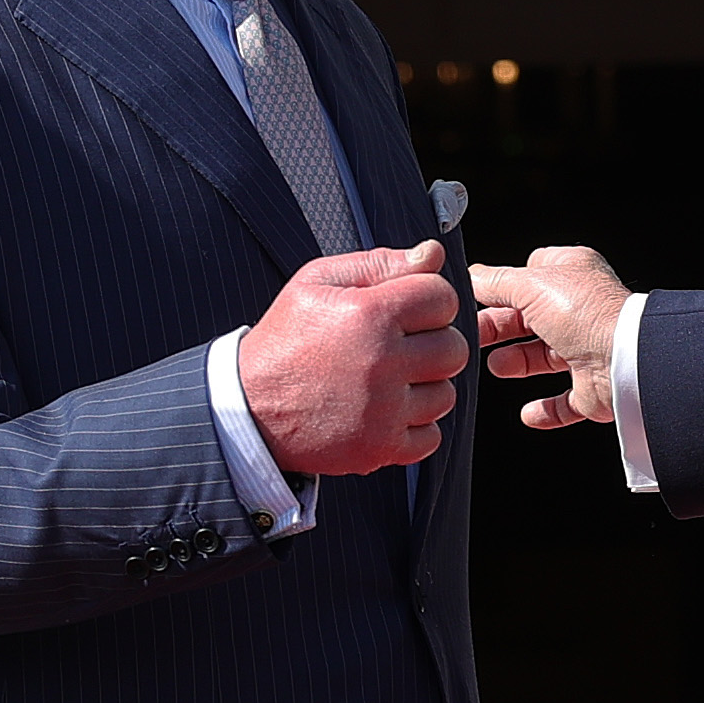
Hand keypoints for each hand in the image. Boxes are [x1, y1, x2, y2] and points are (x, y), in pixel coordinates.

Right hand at [238, 239, 465, 474]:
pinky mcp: (380, 448)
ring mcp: (383, 411)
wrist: (248, 407)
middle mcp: (381, 364)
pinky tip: (386, 411)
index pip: (443, 297)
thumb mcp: (317, 283)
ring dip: (425, 386)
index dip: (428, 299)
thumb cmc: (285, 341)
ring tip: (390, 380)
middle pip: (454, 348)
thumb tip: (431, 254)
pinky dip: (414, 426)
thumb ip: (379, 264)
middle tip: (401, 346)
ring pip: (446, 393)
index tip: (408, 310)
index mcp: (369, 315)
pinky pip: (432, 435)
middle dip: (434, 342)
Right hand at [471, 244, 628, 431]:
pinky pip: (566, 402)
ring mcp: (590, 350)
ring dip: (518, 362)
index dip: (505, 286)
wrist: (626, 362)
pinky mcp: (594, 388)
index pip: (532, 273)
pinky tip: (528, 413)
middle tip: (474, 336)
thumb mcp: (530, 284)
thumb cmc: (589, 315)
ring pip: (546, 357)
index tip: (476, 298)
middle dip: (501, 328)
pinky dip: (546, 409)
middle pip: (531, 318)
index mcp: (574, 274)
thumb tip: (473, 277)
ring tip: (498, 366)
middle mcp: (583, 310)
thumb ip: (496, 282)